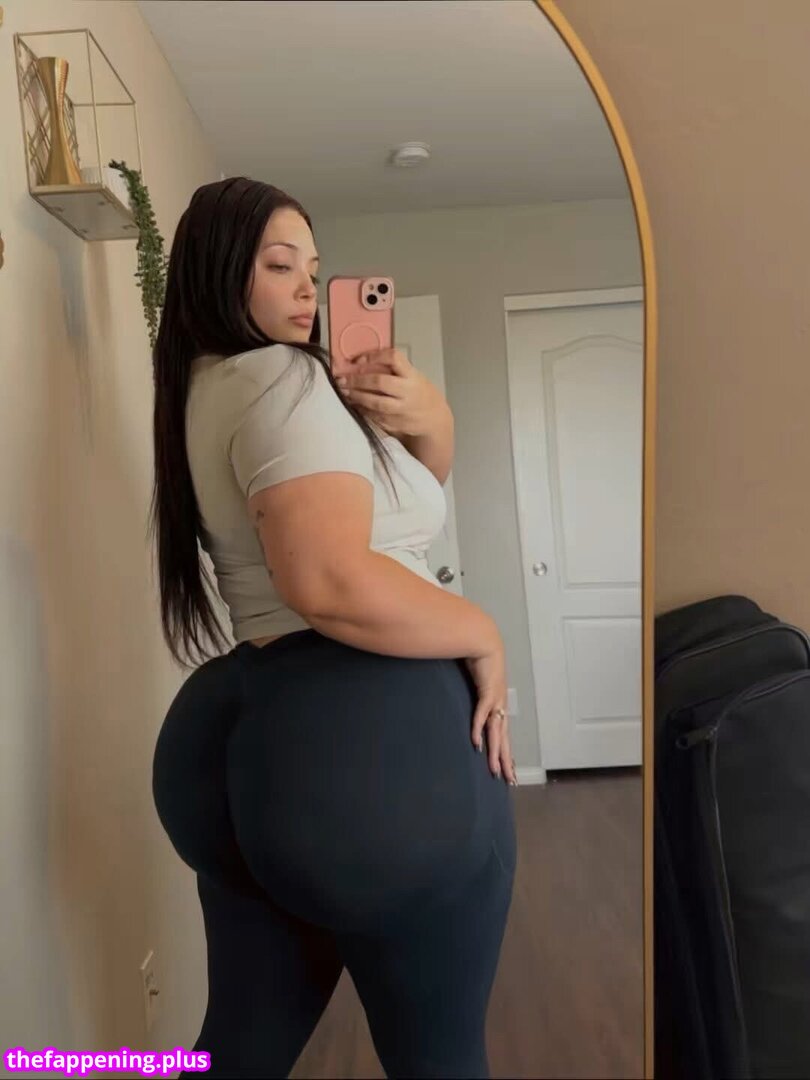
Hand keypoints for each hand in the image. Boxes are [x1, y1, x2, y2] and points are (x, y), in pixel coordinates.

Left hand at [335, 348, 445, 437]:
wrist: (433, 418)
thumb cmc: (419, 393)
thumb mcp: (412, 376)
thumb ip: (392, 370)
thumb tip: (360, 363)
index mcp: (412, 375)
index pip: (394, 359)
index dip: (374, 356)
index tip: (358, 359)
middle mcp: (408, 391)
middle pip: (380, 382)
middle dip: (358, 380)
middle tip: (342, 379)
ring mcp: (402, 409)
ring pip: (376, 403)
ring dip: (357, 396)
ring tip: (344, 391)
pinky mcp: (395, 423)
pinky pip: (374, 416)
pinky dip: (361, 410)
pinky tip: (353, 404)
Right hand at [464, 643, 517, 785]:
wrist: (484, 641)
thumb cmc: (479, 661)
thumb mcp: (476, 683)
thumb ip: (472, 695)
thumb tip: (467, 706)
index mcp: (498, 707)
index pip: (503, 736)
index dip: (506, 753)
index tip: (508, 771)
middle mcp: (500, 707)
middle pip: (504, 739)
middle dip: (506, 761)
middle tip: (509, 781)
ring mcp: (495, 700)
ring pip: (496, 732)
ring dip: (496, 752)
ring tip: (495, 770)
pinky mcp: (487, 692)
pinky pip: (482, 715)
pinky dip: (479, 729)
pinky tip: (477, 744)